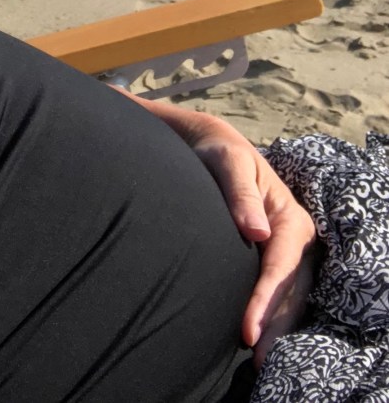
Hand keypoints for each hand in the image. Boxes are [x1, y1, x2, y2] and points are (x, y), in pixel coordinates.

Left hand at [114, 91, 317, 365]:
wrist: (212, 147)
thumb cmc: (219, 153)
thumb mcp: (228, 163)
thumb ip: (239, 194)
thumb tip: (256, 231)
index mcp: (289, 217)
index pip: (281, 266)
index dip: (266, 298)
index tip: (248, 327)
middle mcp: (294, 239)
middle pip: (289, 290)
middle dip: (274, 324)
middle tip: (255, 355)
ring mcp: (284, 252)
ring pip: (286, 297)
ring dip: (275, 328)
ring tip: (258, 358)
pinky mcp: (270, 260)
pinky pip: (276, 294)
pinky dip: (270, 317)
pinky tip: (255, 339)